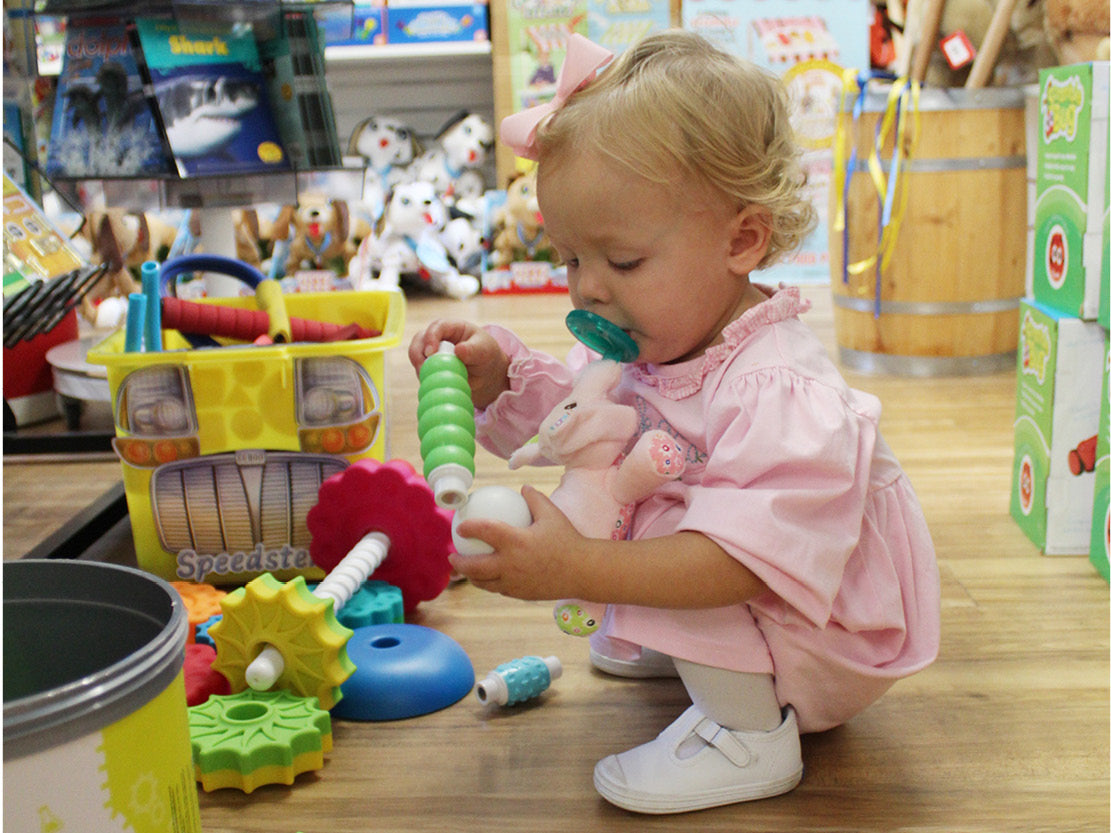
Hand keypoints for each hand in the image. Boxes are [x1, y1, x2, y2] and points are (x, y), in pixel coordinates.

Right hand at [409, 319, 510, 409]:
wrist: (486, 375)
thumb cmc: (486, 356)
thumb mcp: (485, 351)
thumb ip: (473, 350)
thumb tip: (459, 350)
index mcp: (452, 327)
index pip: (438, 326)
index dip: (431, 337)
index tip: (431, 353)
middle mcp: (438, 337)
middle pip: (420, 340)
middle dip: (418, 354)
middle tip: (423, 368)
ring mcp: (432, 353)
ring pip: (416, 356)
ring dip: (420, 368)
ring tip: (430, 379)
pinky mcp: (430, 367)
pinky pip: (421, 371)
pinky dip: (424, 378)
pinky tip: (433, 385)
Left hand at [450, 486, 588, 600]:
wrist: (583, 571)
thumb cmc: (568, 540)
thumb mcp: (552, 514)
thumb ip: (534, 499)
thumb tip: (522, 488)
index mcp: (516, 541)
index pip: (485, 532)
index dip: (469, 528)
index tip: (460, 526)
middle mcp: (510, 564)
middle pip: (475, 567)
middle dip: (459, 562)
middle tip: (452, 556)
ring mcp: (514, 582)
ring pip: (484, 583)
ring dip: (471, 577)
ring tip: (465, 571)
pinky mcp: (520, 594)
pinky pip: (499, 589)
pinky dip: (490, 583)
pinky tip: (490, 578)